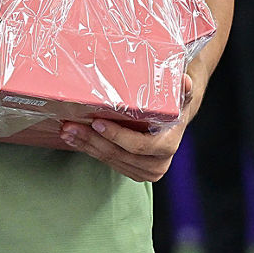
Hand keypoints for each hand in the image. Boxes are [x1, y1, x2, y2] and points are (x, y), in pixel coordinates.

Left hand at [59, 74, 197, 181]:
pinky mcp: (132, 171)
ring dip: (86, 146)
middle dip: (92, 140)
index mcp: (168, 145)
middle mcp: (158, 163)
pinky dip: (90, 150)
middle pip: (119, 154)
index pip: (141, 145)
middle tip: (70, 126)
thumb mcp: (177, 97)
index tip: (96, 122)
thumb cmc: (171, 107)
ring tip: (67, 131)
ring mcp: (145, 171)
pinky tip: (74, 140)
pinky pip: (108, 162)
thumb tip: (186, 81)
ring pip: (110, 159)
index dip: (117, 136)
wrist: (173, 123)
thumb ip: (182, 90)